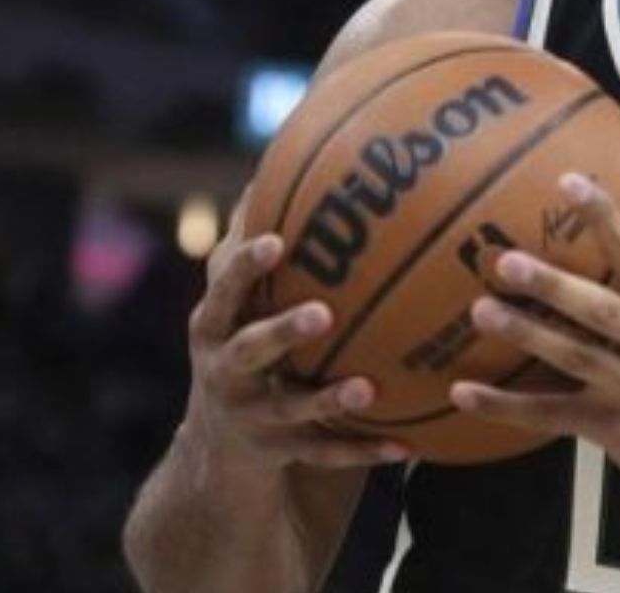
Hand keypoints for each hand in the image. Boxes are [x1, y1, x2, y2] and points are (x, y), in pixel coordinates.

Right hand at [182, 226, 406, 469]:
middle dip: (282, 332)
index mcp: (214, 327)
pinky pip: (326, 454)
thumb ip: (247, 246)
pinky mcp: (281, 452)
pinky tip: (404, 448)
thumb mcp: (231, 304)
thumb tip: (272, 164)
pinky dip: (363, 451)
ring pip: (290, 409)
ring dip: (328, 400)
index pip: (224, 290)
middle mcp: (225, 372)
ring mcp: (252, 416)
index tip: (276, 241)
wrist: (217, 444)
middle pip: (250, 350)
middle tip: (323, 312)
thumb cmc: (237, 344)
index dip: (245, 267)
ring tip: (367, 389)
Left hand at [450, 174, 619, 495]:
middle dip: (553, 286)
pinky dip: (505, 406)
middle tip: (506, 263)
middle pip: (599, 310)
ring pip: (571, 357)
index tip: (569, 182)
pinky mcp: (605, 423)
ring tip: (482, 311)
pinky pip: (549, 413)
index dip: (603, 218)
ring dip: (526, 334)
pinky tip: (462, 393)